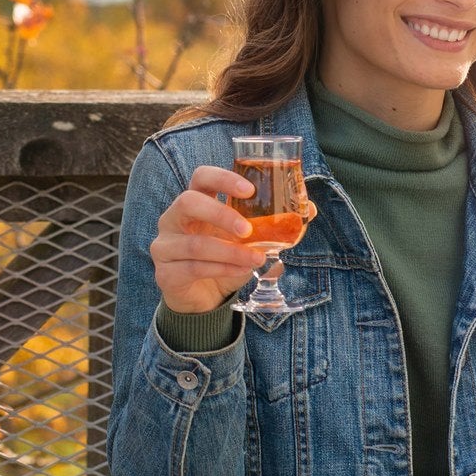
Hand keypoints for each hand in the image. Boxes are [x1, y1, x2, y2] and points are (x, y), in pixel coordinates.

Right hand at [149, 165, 264, 313]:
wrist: (204, 298)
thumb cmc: (225, 259)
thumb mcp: (248, 240)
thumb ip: (272, 224)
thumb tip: (311, 209)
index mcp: (194, 202)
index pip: (201, 177)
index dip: (222, 178)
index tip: (249, 190)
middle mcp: (173, 219)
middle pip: (188, 202)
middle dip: (220, 214)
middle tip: (248, 229)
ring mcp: (165, 246)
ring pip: (195, 244)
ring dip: (230, 252)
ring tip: (256, 258)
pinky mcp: (165, 272)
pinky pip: (193, 268)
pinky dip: (222, 269)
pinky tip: (241, 271)